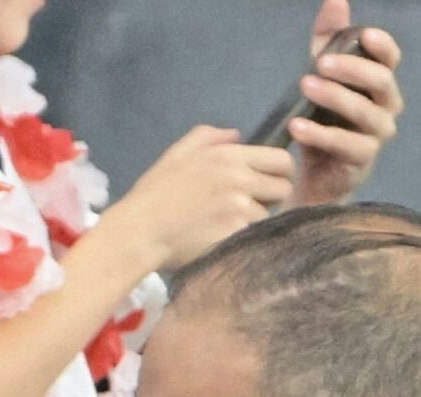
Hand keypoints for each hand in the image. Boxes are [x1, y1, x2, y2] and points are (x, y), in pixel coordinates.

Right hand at [107, 126, 294, 274]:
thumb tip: (236, 135)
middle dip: (270, 197)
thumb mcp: (175, 155)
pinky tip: (221, 238)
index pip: (282, 160)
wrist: (137, 233)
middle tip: (248, 206)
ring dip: (253, 220)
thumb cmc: (152, 194)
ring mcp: (239, 209)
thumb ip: (207, 136)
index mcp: (228, 157)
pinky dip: (241, 237)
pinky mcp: (235, 234)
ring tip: (227, 225)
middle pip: (283, 188)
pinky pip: (253, 234)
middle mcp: (240, 179)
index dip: (280, 172)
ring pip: (268, 214)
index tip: (267, 183)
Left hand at [288, 5, 402, 207]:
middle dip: (352, 70)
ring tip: (304, 86)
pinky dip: (320, 134)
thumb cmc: (322, 118)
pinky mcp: (361, 161)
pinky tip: (297, 126)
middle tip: (319, 63)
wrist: (313, 175)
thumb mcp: (321, 76)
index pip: (390, 59)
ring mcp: (377, 135)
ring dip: (334, 97)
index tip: (364, 34)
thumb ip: (327, 40)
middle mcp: (386, 107)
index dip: (382, 46)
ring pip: (365, 112)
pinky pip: (346, 145)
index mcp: (380, 84)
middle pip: (381, 81)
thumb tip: (335, 0)